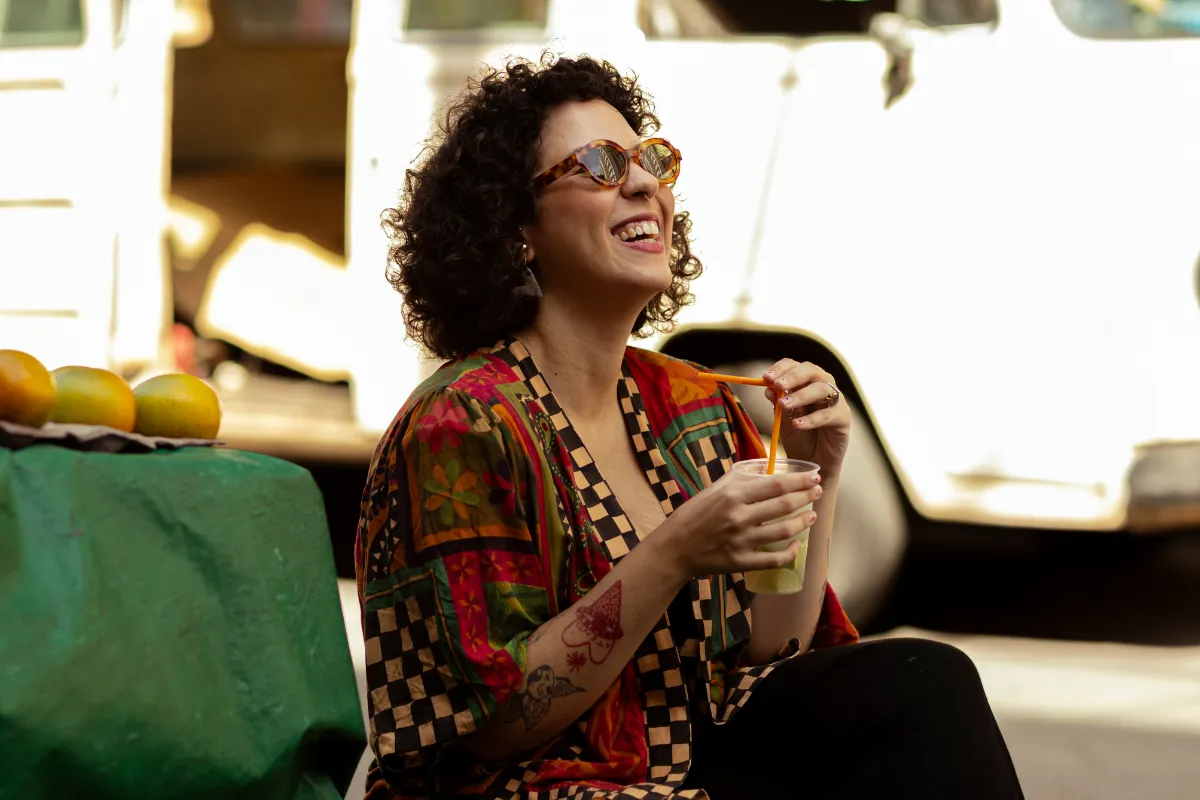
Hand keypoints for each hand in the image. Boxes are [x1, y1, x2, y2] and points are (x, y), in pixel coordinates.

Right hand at [650, 468, 822, 582]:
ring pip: (783, 531)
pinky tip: (797, 545)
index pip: (776, 485)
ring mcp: (742, 541)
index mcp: (733, 495)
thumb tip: (768, 469)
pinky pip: (774, 559)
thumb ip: (741, 478)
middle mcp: (739, 517)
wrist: (674, 547)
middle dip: (806, 497)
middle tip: (817, 492)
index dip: (799, 481)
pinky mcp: (741, 562)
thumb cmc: (694, 514)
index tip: (813, 477)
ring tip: (812, 516)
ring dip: (803, 522)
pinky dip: (790, 553)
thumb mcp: (715, 489)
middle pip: (784, 505)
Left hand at [762, 359, 851, 472]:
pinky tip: (796, 424)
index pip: (794, 366)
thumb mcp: (783, 420)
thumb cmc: (800, 438)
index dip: (780, 368)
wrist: (814, 462)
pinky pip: (828, 414)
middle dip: (793, 376)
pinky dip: (811, 419)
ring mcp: (836, 401)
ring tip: (784, 405)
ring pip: (822, 389)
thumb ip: (777, 404)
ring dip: (801, 395)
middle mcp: (823, 387)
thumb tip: (768, 388)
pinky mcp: (843, 418)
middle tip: (777, 385)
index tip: (765, 377)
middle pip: (811, 371)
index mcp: (806, 383)